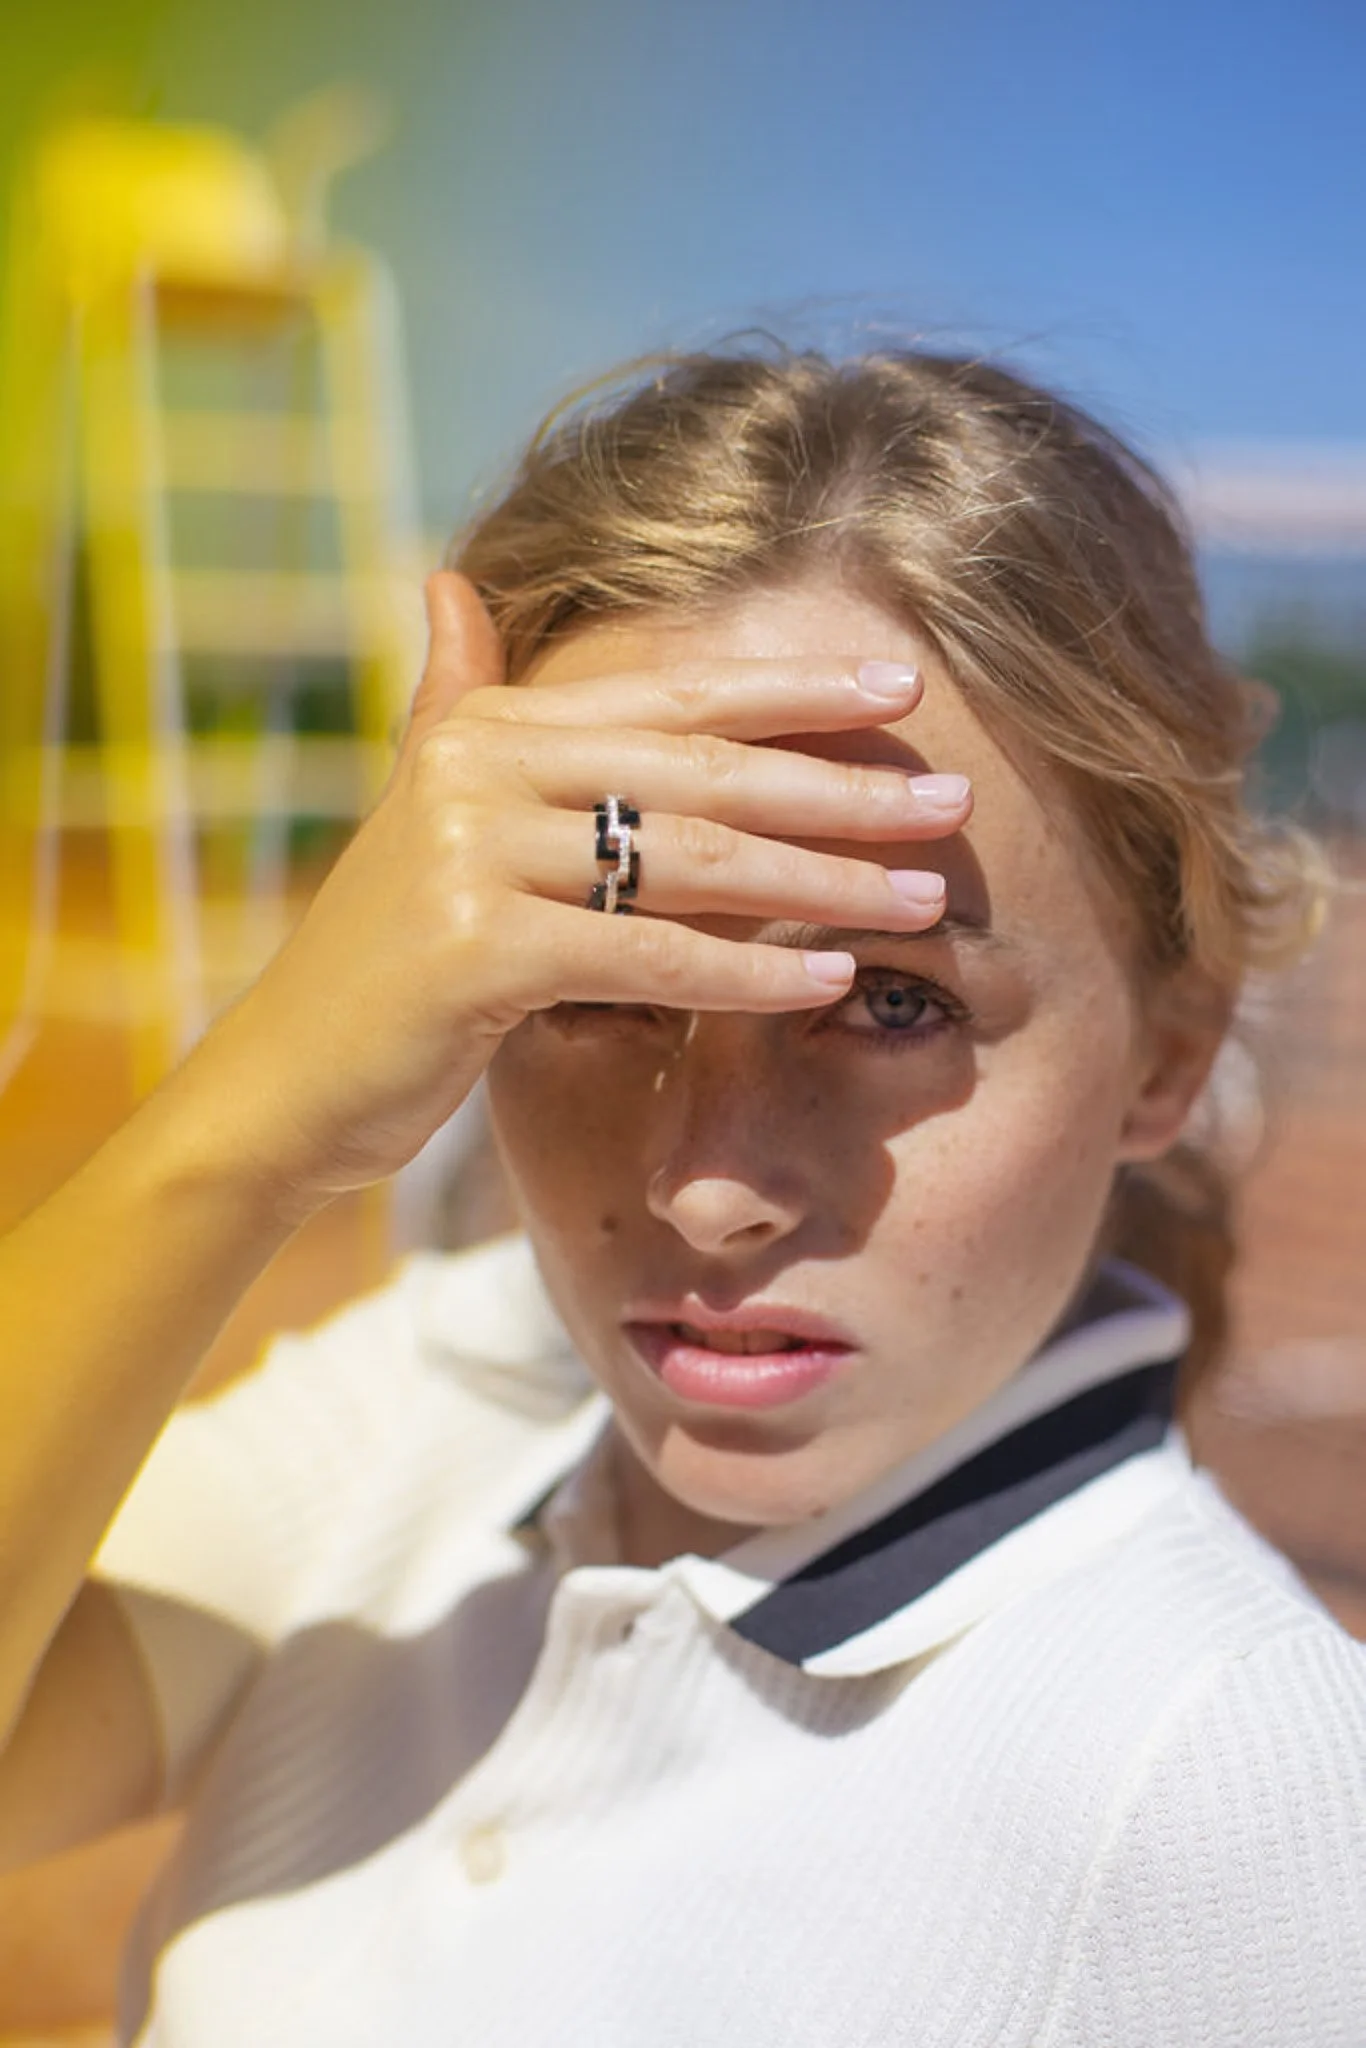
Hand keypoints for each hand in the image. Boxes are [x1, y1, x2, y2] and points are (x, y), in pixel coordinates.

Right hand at [206, 573, 969, 1210]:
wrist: (286, 1078)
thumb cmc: (385, 957)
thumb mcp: (421, 810)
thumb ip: (454, 700)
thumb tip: (451, 582)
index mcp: (487, 729)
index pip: (673, 697)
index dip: (795, 691)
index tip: (904, 688)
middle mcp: (479, 770)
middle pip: (704, 772)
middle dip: (841, 788)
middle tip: (952, 799)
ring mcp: (472, 855)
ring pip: (690, 861)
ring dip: (823, 881)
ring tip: (921, 897)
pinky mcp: (476, 950)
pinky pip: (648, 956)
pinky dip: (747, 972)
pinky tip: (828, 979)